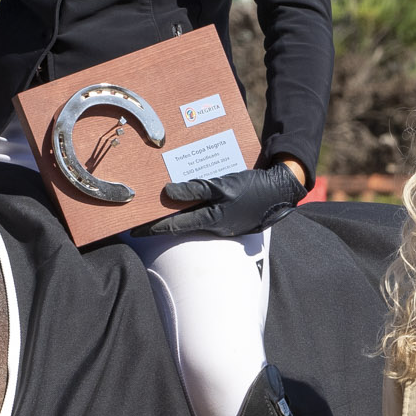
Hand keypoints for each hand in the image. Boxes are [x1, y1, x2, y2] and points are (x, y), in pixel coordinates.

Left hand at [139, 160, 306, 237]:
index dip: (152, 228)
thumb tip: (168, 193)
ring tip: (161, 202)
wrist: (281, 191)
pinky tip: (190, 193)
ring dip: (179, 209)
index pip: (173, 226)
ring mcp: (222, 221)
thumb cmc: (253, 189)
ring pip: (193, 215)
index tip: (133, 229)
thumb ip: (195, 190)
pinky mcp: (228, 213)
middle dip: (162, 218)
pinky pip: (206, 208)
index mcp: (210, 220)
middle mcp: (213, 225)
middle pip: (181, 222)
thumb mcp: (223, 186)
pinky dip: (195, 202)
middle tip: (142, 214)